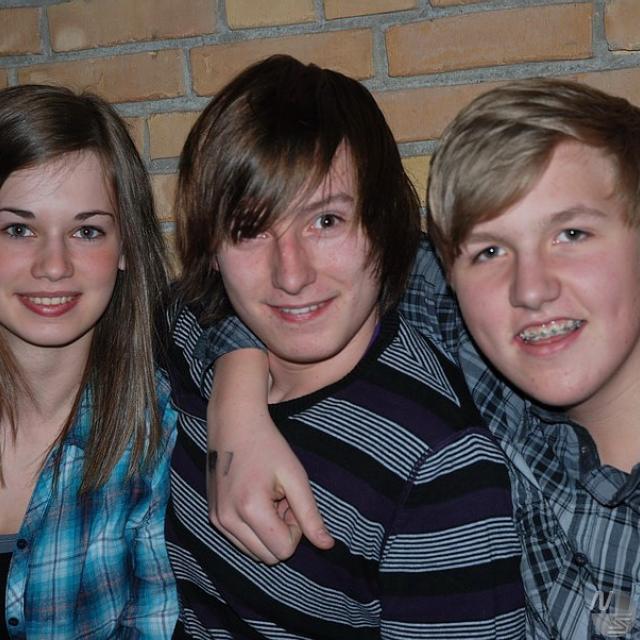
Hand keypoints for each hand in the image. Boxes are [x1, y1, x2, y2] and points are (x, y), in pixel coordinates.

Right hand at [207, 350, 334, 563]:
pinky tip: (255, 498)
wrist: (234, 422)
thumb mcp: (295, 477)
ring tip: (269, 497)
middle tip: (282, 499)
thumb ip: (310, 515)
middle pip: (268, 556)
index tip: (291, 500)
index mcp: (250, 509)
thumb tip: (328, 546)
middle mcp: (227, 520)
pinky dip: (253, 527)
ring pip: (254, 552)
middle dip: (282, 532)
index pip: (284, 550)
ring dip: (268, 531)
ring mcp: (216, 520)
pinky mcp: (212, 516)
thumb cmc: (268, 445)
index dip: (296, 528)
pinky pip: (240, 541)